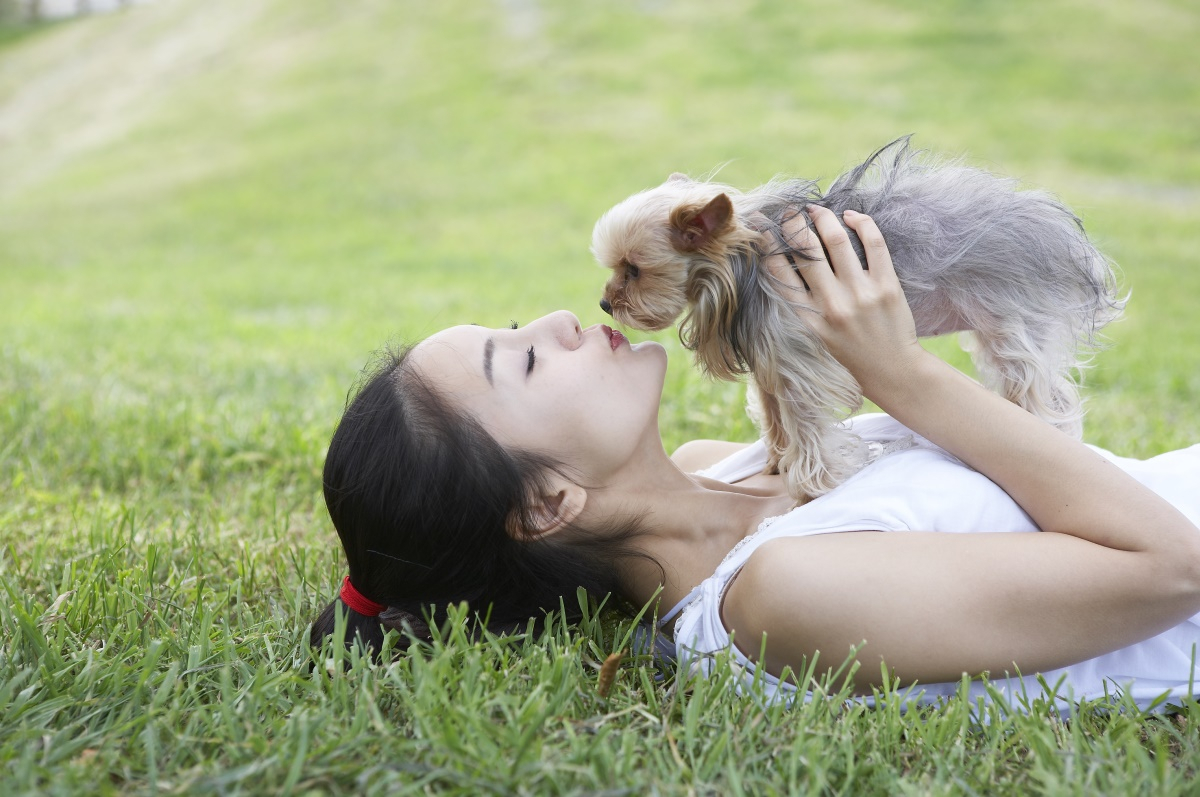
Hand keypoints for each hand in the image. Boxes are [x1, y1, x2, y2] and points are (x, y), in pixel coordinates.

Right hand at [763, 205, 924, 400]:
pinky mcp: (887, 286)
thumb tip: (786, 268)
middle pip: (805, 250)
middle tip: (790, 212)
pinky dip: (861, 222)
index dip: (769, 245)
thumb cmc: (849, 355)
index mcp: (808, 318)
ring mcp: (860, 293)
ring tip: (816, 210)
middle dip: (793, 223)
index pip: (780, 273)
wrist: (891, 371)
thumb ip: (800, 307)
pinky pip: (873, 243)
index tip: (763, 228)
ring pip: (836, 239)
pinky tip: (851, 216)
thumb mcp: (814, 337)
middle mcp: (831, 304)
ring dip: (823, 217)